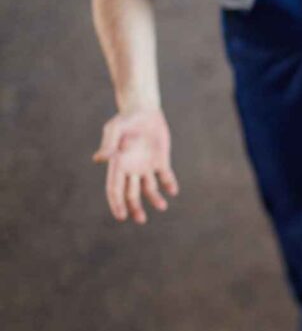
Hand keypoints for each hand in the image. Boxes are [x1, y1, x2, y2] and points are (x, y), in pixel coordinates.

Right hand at [93, 107, 178, 223]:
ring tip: (162, 206)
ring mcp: (146, 166)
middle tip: (140, 220)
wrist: (144, 110)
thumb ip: (109, 144)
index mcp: (117, 165)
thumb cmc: (125, 119)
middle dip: (135, 208)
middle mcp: (131, 169)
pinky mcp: (161, 161)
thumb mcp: (115, 130)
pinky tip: (173, 190)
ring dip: (154, 199)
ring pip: (149, 189)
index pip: (115, 189)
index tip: (121, 216)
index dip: (117, 204)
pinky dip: (169, 185)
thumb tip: (98, 159)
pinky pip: (166, 177)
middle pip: (131, 195)